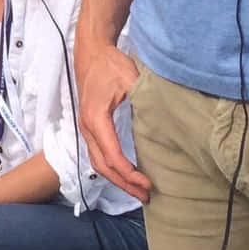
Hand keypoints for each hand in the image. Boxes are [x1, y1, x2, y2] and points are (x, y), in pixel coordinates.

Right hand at [75, 34, 150, 201]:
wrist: (90, 53)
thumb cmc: (110, 64)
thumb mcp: (129, 78)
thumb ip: (143, 98)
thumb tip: (163, 119)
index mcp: (96, 118)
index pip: (112, 156)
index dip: (129, 174)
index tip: (148, 183)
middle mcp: (87, 127)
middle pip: (102, 166)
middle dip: (124, 184)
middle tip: (146, 196)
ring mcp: (85, 128)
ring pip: (97, 163)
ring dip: (117, 180)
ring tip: (138, 191)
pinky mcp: (89, 127)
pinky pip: (97, 155)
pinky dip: (111, 169)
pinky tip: (126, 174)